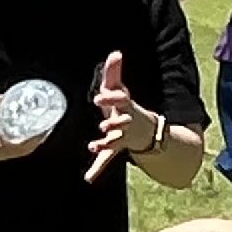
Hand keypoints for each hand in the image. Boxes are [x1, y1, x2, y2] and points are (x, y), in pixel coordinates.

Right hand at [0, 93, 47, 161]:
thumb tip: (14, 95)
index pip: (20, 144)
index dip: (35, 138)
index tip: (44, 128)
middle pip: (24, 150)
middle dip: (38, 139)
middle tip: (48, 126)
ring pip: (21, 153)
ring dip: (33, 143)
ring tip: (43, 130)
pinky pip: (15, 152)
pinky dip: (25, 145)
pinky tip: (31, 136)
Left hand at [83, 49, 158, 183]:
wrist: (143, 130)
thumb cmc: (124, 106)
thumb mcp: (120, 89)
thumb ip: (114, 72)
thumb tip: (116, 53)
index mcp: (125, 106)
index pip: (120, 100)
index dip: (110, 98)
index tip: (98, 96)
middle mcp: (125, 122)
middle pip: (121, 122)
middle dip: (113, 123)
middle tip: (103, 124)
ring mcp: (122, 137)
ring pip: (115, 141)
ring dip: (105, 144)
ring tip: (94, 146)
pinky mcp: (115, 149)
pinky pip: (107, 159)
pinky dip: (98, 169)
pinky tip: (88, 178)